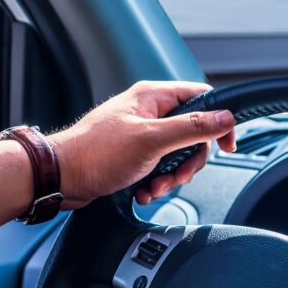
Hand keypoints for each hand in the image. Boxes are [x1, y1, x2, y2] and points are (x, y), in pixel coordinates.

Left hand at [50, 80, 235, 206]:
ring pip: (178, 154)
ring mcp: (142, 134)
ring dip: (172, 176)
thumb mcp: (153, 140)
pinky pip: (161, 166)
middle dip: (188, 161)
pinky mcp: (134, 154)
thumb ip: (193, 128)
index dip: (219, 121)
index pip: (203, 98)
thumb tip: (226, 118)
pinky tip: (144, 190)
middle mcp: (149, 112)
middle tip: (179, 175)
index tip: (227, 144)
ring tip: (155, 186)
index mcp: (153, 97)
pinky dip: (157, 182)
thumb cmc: (96, 153)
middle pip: (193, 133)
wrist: (60, 178)